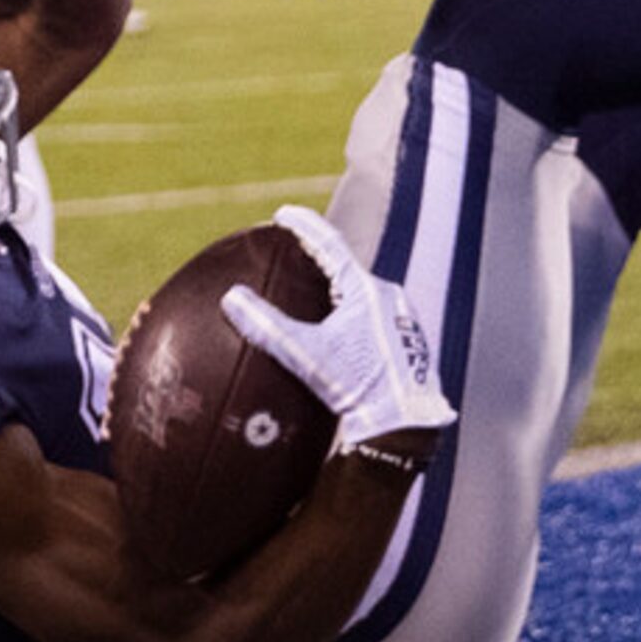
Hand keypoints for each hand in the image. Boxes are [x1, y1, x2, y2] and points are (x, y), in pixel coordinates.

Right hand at [219, 205, 453, 452]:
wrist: (404, 426)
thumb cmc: (356, 388)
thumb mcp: (306, 356)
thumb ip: (267, 326)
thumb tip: (231, 297)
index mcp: (365, 290)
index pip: (329, 245)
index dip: (304, 226)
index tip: (283, 215)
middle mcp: (388, 297)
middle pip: (347, 269)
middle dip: (321, 263)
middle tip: (295, 256)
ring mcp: (402, 319)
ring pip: (362, 295)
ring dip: (338, 293)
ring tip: (314, 298)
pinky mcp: (409, 341)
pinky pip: (375, 317)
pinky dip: (353, 318)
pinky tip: (341, 337)